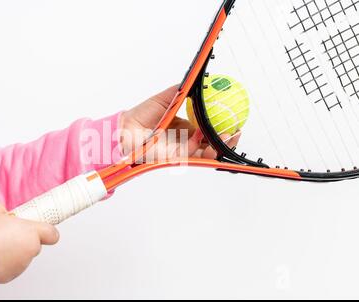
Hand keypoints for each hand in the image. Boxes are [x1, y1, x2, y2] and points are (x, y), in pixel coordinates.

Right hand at [0, 201, 59, 283]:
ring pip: (22, 256)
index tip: (43, 229)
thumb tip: (4, 214)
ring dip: (13, 251)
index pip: (52, 234)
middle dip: (23, 239)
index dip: (47, 231)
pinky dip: (4, 261)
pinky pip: (11, 266)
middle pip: (34, 244)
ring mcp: (20, 266)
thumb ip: (4, 210)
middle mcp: (29, 250)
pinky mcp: (9, 277)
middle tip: (7, 233)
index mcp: (31, 232)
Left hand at [120, 85, 239, 159]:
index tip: (236, 118)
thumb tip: (196, 80)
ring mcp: (182, 152)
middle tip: (238, 130)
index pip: (210, 131)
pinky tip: (200, 134)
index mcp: (186, 129)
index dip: (223, 127)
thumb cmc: (142, 115)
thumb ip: (182, 91)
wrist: (125, 128)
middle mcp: (186, 142)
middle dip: (228, 141)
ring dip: (220, 147)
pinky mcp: (174, 159)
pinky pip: (192, 154)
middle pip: (213, 145)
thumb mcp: (167, 98)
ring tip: (229, 136)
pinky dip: (199, 145)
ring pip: (206, 154)